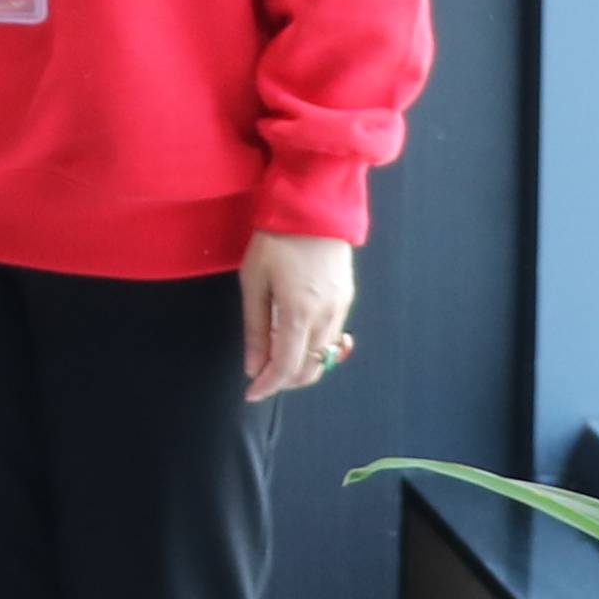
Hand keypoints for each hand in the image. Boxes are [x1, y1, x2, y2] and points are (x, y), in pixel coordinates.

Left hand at [245, 232, 355, 399]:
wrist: (313, 205)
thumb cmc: (274, 240)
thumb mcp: (253, 281)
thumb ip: (255, 328)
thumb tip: (253, 367)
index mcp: (298, 313)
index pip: (286, 367)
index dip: (269, 385)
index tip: (252, 393)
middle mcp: (326, 316)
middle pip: (310, 367)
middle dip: (285, 379)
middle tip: (262, 375)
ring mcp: (341, 307)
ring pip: (323, 355)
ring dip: (301, 364)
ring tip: (275, 355)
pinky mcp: (347, 297)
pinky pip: (332, 336)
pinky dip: (315, 346)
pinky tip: (297, 337)